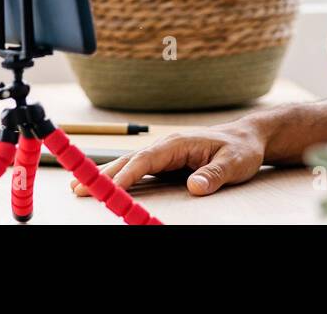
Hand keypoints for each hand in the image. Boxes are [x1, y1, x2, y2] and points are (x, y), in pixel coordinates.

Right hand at [70, 120, 266, 197]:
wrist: (247, 138)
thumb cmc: (241, 149)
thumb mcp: (234, 163)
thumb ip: (213, 175)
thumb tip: (194, 187)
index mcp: (178, 143)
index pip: (147, 159)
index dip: (127, 174)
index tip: (111, 188)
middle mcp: (166, 146)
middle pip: (129, 160)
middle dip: (103, 174)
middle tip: (79, 187)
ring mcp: (164, 154)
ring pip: (129, 164)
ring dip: (105, 176)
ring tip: (79, 187)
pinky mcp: (165, 162)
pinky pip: (137, 170)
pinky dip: (118, 177)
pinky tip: (105, 186)